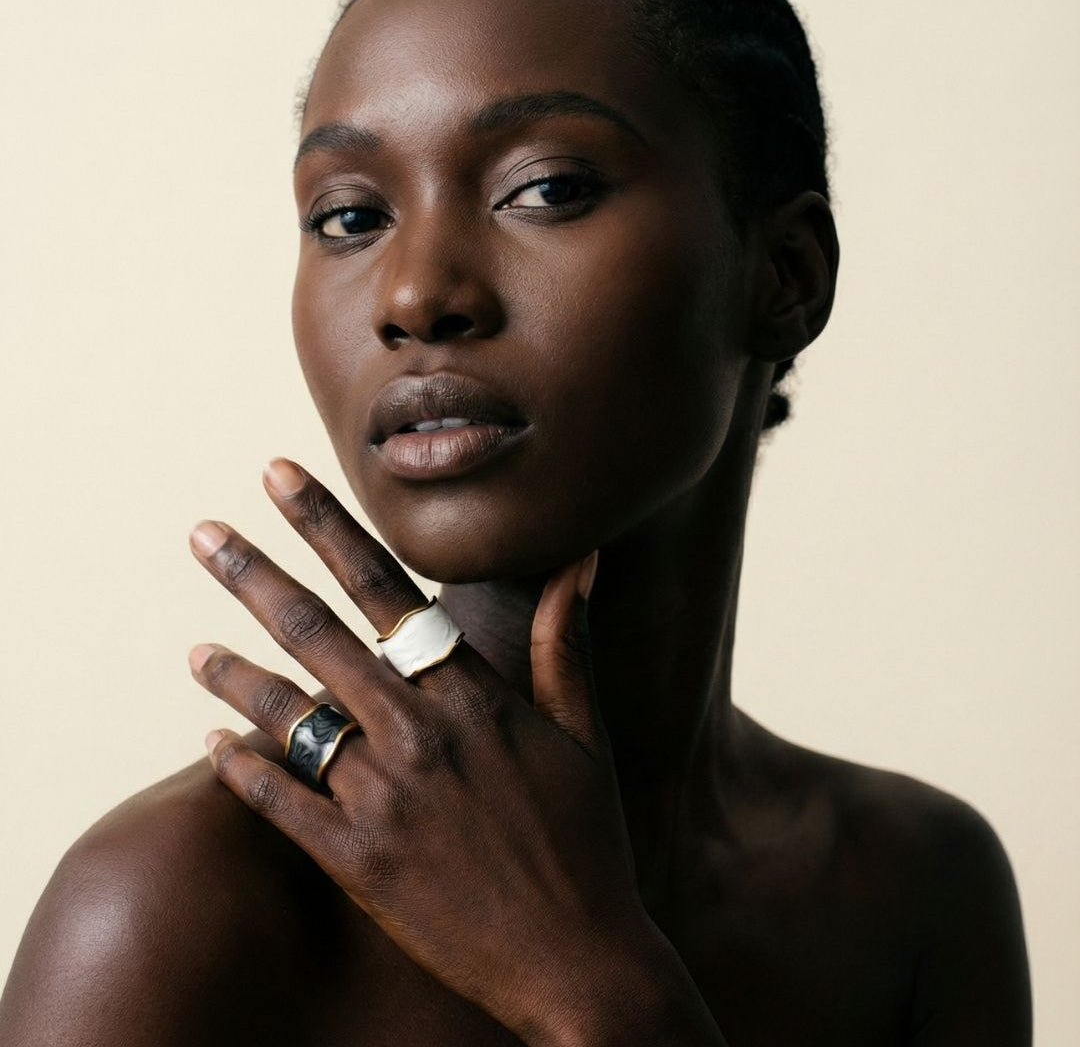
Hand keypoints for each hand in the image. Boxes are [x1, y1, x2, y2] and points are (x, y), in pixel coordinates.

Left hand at [187, 458, 679, 1044]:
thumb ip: (566, 640)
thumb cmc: (586, 838)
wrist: (575, 958)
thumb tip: (585, 558)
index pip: (384, 590)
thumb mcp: (583, 732)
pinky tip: (212, 743)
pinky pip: (283, 806)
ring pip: (289, 718)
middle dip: (254, 575)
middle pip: (318, 636)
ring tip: (193, 648)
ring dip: (233, 676)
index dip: (328, 528)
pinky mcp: (357, 863)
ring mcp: (382, 801)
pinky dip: (244, 772)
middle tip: (201, 533)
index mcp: (470, 696)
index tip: (280, 478)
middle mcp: (418, 736)